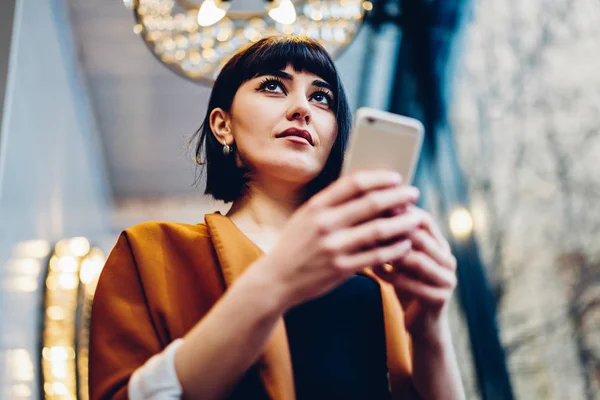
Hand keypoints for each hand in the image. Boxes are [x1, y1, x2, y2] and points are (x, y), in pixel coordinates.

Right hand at [254, 170, 421, 310]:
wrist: (275, 279)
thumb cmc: (294, 246)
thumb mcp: (305, 217)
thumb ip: (331, 204)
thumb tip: (366, 188)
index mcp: (316, 206)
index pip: (354, 184)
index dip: (379, 178)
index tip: (396, 178)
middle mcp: (324, 224)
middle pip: (371, 204)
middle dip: (398, 197)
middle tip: (414, 194)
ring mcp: (333, 247)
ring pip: (378, 230)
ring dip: (402, 223)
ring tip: (416, 218)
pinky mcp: (341, 269)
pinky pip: (376, 257)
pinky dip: (394, 250)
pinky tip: (405, 245)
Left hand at [372, 205, 457, 341]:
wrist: (420, 323)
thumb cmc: (405, 285)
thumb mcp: (398, 259)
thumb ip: (391, 239)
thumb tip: (368, 212)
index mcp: (440, 246)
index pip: (425, 220)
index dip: (403, 212)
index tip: (377, 206)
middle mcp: (448, 260)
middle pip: (423, 238)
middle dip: (396, 231)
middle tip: (371, 226)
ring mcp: (447, 280)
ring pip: (420, 261)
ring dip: (394, 253)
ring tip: (373, 248)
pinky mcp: (441, 300)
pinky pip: (416, 286)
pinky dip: (394, 277)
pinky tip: (377, 271)